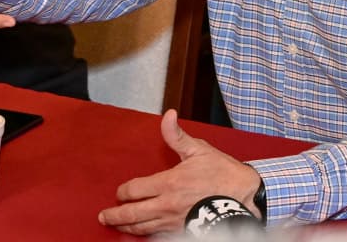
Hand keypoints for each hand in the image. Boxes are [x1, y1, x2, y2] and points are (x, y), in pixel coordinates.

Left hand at [98, 110, 262, 235]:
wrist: (243, 198)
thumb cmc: (222, 174)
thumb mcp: (199, 150)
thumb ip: (177, 136)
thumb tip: (168, 116)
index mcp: (168, 182)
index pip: (134, 190)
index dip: (123, 191)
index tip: (120, 191)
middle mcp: (166, 205)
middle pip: (131, 214)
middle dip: (114, 215)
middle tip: (104, 216)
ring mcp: (172, 221)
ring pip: (141, 228)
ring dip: (125, 227)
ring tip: (117, 226)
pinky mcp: (180, 232)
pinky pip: (156, 236)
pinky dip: (143, 235)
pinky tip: (139, 233)